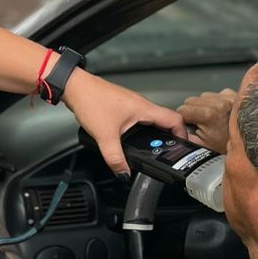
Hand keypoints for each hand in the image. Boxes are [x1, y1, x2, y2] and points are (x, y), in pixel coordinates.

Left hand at [63, 69, 186, 173]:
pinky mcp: (122, 105)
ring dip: (154, 132)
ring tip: (152, 147)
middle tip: (168, 151)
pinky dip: (141, 129)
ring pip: (150, 119)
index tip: (183, 146)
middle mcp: (140, 104)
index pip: (175, 119)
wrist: (74, 86)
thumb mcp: (104, 136)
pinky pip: (139, 118)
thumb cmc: (90, 100)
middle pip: (164, 120)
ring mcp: (131, 104)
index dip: (183, 133)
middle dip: (168, 136)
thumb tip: (123, 172)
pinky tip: (131, 138)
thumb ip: (115, 158)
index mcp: (143, 108)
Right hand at [178, 89, 237, 154]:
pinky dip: (216, 102)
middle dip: (193, 112)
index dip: (184, 120)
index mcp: (209, 114)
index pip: (182, 110)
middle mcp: (220, 103)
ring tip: (212, 119)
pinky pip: (216, 94)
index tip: (190, 127)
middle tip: (202, 125)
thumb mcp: (200, 146)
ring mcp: (229, 97)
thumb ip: (184, 134)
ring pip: (203, 96)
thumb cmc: (226, 148)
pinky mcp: (234, 95)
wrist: (249, 147)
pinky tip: (220, 113)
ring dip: (204, 106)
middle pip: (191, 101)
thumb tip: (174, 129)